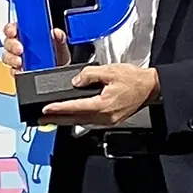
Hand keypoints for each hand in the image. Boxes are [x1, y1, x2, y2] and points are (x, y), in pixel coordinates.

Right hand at [2, 21, 69, 71]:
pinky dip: (16, 71)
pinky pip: (13, 71)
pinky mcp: (19, 71)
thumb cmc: (57, 55)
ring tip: (20, 61)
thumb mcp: (60, 44)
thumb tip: (56, 32)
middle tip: (20, 49)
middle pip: (8, 42)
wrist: (61, 71)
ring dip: (12, 59)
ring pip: (7, 56)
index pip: (13, 28)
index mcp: (27, 35)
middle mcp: (20, 46)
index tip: (13, 32)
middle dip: (11, 45)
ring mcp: (18, 59)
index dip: (10, 29)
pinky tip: (21, 70)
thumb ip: (59, 36)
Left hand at [41, 64, 159, 125]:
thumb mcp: (110, 71)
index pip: (75, 107)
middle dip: (57, 119)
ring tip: (52, 119)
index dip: (59, 108)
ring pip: (82, 122)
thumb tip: (76, 81)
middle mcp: (105, 116)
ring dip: (66, 120)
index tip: (46, 109)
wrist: (151, 88)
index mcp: (104, 105)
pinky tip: (71, 116)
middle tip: (41, 119)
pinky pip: (89, 121)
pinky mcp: (110, 120)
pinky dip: (77, 119)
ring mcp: (108, 121)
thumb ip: (90, 75)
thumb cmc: (134, 80)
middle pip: (75, 119)